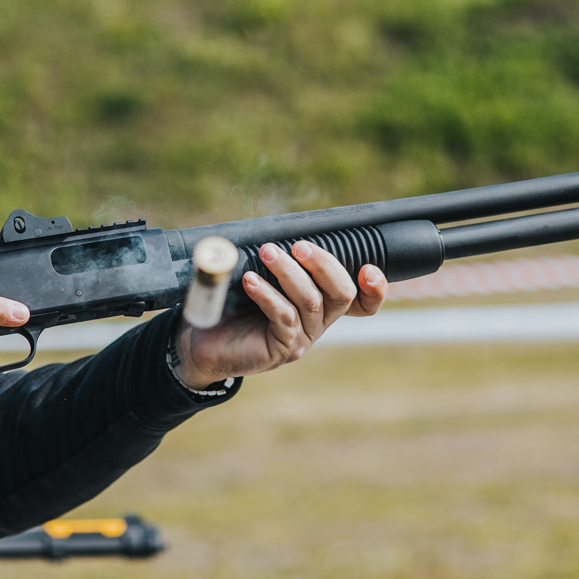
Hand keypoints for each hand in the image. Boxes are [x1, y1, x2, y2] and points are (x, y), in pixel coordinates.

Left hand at [174, 241, 386, 388]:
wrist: (203, 343)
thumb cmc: (232, 304)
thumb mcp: (259, 274)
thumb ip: (275, 256)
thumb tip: (272, 229)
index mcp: (321, 304)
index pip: (363, 302)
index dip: (375, 289)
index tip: (367, 269)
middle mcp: (319, 322)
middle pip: (342, 293)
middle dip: (324, 264)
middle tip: (298, 246)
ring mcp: (303, 338)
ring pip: (311, 301)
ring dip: (289, 272)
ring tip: (266, 252)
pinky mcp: (283, 349)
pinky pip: (283, 316)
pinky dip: (267, 294)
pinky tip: (250, 280)